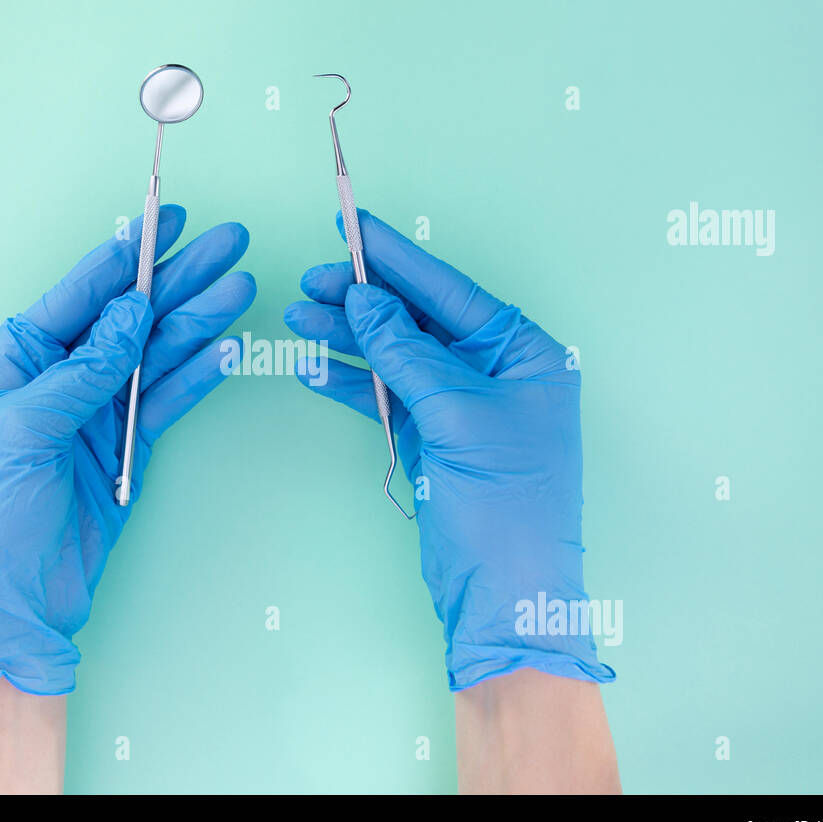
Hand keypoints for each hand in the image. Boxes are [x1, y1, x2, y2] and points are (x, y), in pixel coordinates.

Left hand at [0, 206, 254, 695]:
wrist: (9, 600)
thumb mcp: (26, 428)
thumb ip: (85, 369)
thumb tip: (133, 313)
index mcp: (18, 360)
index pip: (81, 293)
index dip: (126, 254)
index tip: (168, 219)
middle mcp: (61, 378)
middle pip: (130, 316)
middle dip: (178, 277)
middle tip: (229, 242)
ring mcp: (98, 413)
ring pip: (157, 354)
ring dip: (199, 320)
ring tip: (242, 286)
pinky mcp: (127, 448)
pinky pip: (167, 401)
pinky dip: (197, 376)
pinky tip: (227, 347)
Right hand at [284, 210, 612, 688]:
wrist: (503, 596)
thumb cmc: (504, 507)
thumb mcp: (457, 417)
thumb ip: (407, 354)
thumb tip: (365, 301)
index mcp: (524, 354)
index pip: (450, 291)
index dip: (397, 257)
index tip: (354, 224)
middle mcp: (496, 372)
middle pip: (418, 319)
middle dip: (363, 300)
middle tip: (311, 281)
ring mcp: (463, 406)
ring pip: (396, 356)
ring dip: (349, 339)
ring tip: (298, 317)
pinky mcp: (435, 439)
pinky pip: (387, 397)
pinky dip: (352, 383)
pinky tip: (314, 366)